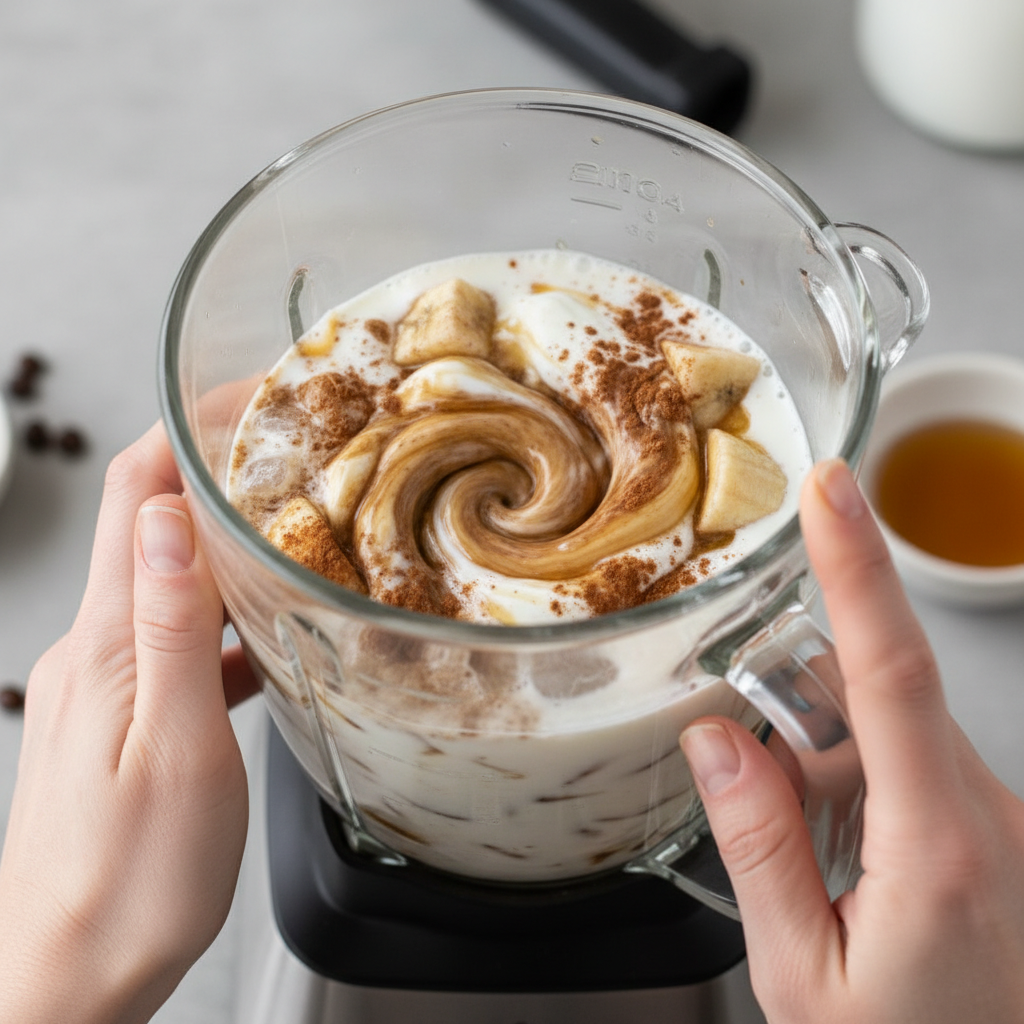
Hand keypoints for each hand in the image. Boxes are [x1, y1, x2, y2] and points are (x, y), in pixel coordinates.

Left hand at [0, 423, 258, 1023]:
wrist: (64, 979)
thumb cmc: (126, 883)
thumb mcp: (176, 751)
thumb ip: (174, 629)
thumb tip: (173, 520)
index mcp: (110, 643)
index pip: (138, 498)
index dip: (184, 431)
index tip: (242, 393)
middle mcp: (97, 649)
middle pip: (151, 525)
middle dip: (214, 472)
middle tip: (287, 452)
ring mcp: (107, 682)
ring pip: (167, 579)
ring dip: (222, 540)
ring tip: (291, 526)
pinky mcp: (124, 717)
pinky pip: (175, 638)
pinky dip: (220, 612)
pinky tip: (265, 633)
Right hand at [681, 459, 1023, 1022]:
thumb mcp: (804, 973)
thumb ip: (757, 847)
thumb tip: (716, 740)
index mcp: (936, 848)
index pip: (893, 670)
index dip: (858, 566)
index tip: (832, 488)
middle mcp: (983, 814)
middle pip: (870, 697)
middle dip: (796, 715)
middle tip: (763, 801)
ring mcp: (994, 816)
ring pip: (882, 730)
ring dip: (821, 765)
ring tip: (814, 870)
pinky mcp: (989, 823)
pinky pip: (906, 762)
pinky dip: (851, 787)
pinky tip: (843, 864)